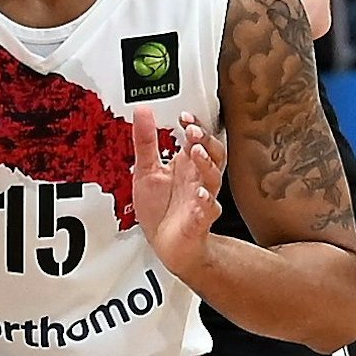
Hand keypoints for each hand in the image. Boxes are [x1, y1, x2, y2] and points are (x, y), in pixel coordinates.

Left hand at [131, 107, 223, 279]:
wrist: (167, 244)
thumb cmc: (161, 208)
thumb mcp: (146, 170)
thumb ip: (145, 141)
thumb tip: (142, 111)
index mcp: (186, 164)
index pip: (197, 139)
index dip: (194, 125)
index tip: (183, 117)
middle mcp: (197, 179)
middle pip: (212, 154)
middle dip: (205, 141)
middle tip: (193, 131)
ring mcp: (201, 199)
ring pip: (212, 179)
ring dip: (206, 164)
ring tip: (196, 152)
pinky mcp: (199, 221)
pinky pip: (207, 211)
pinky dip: (205, 203)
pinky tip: (201, 197)